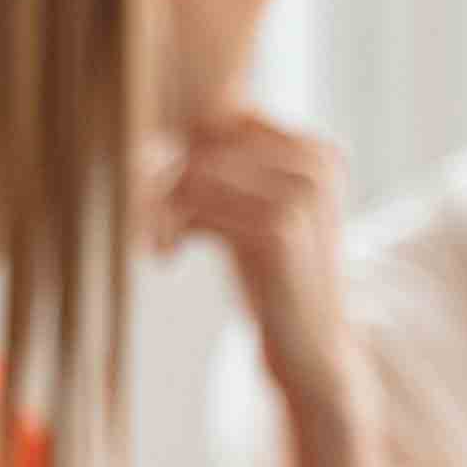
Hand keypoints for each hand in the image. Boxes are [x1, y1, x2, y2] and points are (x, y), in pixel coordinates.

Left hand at [149, 112, 361, 415]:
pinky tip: (167, 257)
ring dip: (160, 208)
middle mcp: (315, 165)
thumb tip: (157, 119)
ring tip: (157, 240)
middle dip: (164, 181)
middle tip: (147, 222)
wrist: (313, 348)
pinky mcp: (278, 231)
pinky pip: (196, 209)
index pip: (227, 118)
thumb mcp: (259, 211)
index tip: (160, 192)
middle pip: (206, 143)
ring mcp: (300, 196)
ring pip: (194, 173)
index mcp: (319, 152)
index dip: (183, 148)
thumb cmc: (274, 278)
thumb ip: (229, 166)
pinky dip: (169, 231)